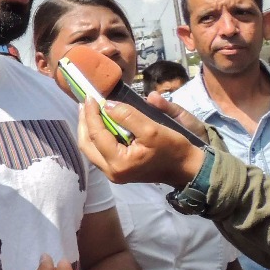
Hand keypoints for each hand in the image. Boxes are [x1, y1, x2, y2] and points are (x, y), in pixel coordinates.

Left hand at [78, 100, 205, 188]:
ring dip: (88, 129)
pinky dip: (95, 137)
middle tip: (85, 102)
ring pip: (90, 149)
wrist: (185, 168)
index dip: (91, 114)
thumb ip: (127, 116)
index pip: (96, 135)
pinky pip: (98, 152)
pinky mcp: (116, 171)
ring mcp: (112, 173)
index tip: (90, 96)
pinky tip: (98, 123)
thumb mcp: (151, 128)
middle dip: (84, 122)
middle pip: (86, 144)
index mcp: (118, 163)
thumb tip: (106, 105)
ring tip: (88, 110)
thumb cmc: (172, 148)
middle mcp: (111, 171)